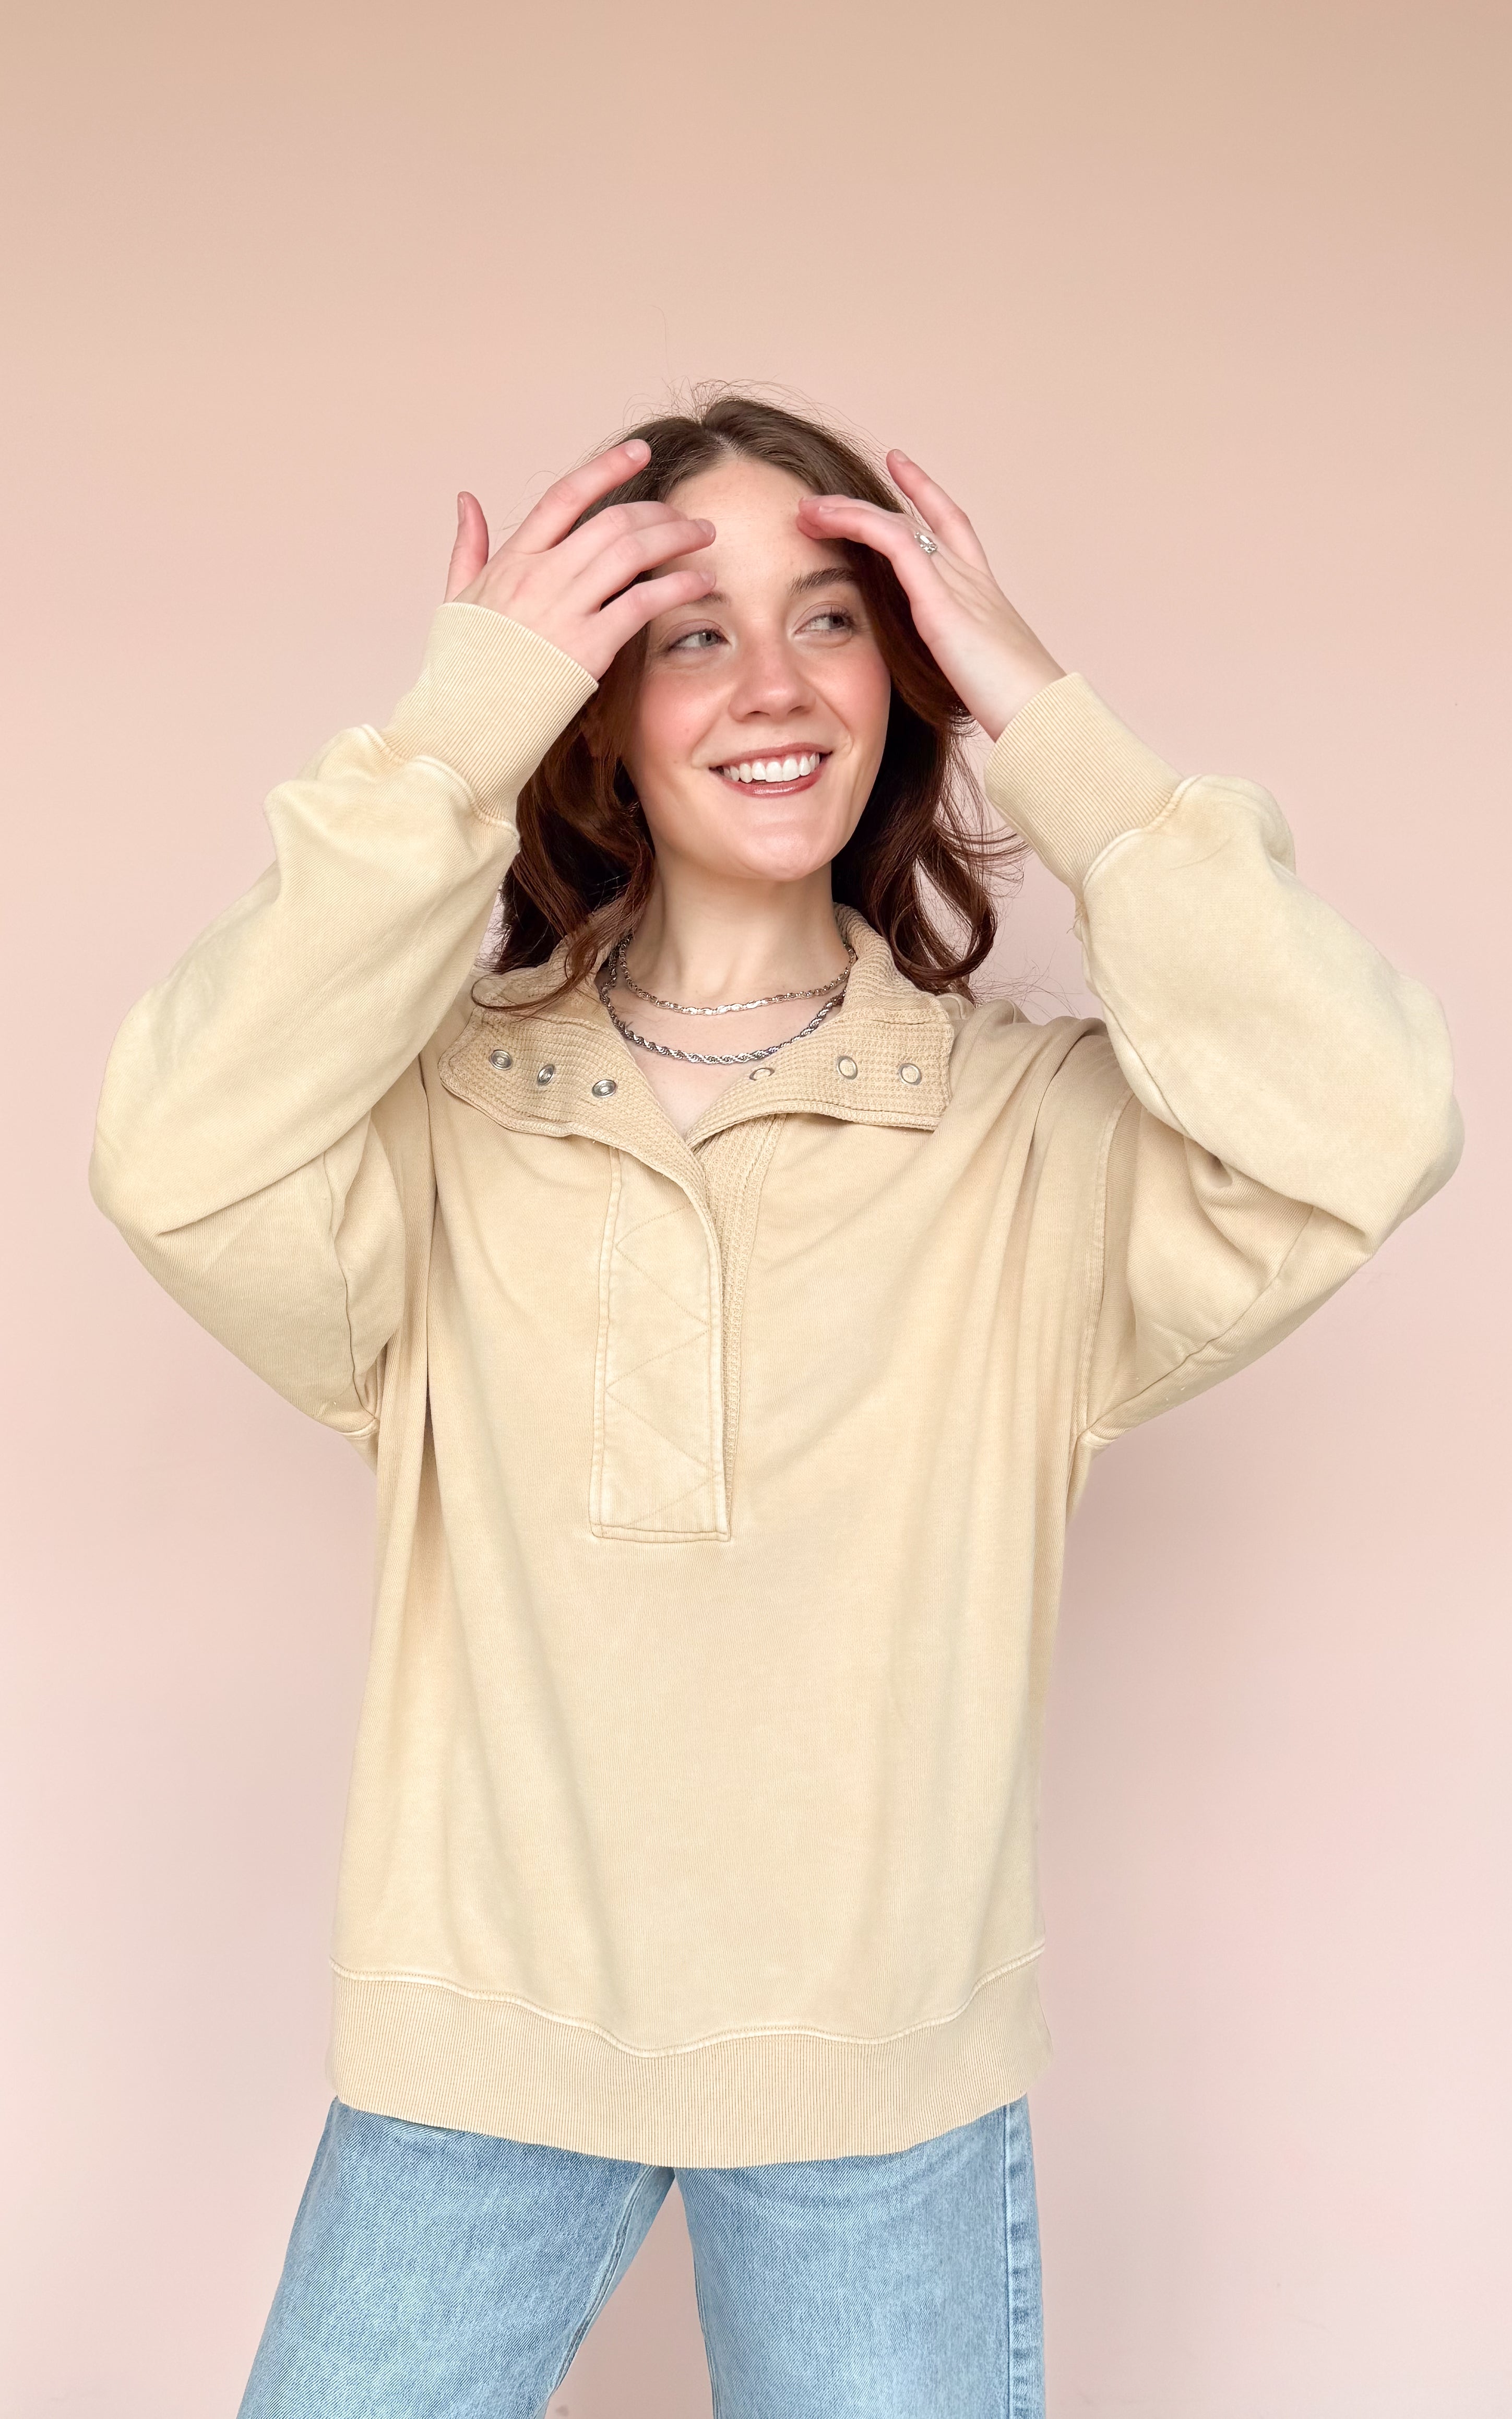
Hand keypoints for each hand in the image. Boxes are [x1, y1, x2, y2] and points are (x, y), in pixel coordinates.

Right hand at [442, 440, 715, 681]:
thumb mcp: (456, 599)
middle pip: (612, 523)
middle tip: (688, 517)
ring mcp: (565, 610)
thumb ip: (467, 547)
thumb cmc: (462, 668)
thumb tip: (467, 500)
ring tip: (704, 537)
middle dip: (659, 513)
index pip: (565, 498)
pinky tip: (700, 581)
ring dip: (676, 539)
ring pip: (632, 553)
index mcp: (512, 561)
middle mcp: (541, 576)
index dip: (606, 468)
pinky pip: (643, 602)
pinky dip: (678, 586)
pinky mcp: (588, 646)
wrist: (463, 721)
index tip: (639, 453)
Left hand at [795, 452, 1062, 741]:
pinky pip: (894, 544)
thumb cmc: (1019, 711)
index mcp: (984, 597)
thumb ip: (957, 665)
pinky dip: (859, 524)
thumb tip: (945, 678)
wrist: (1046, 719)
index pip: (951, 528)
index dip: (925, 493)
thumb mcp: (981, 679)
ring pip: (896, 525)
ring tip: (809, 508)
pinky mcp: (942, 602)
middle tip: (824, 496)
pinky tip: (828, 517)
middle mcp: (972, 580)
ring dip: (848, 512)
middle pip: (917, 520)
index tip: (898, 464)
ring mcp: (959, 586)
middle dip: (869, 502)